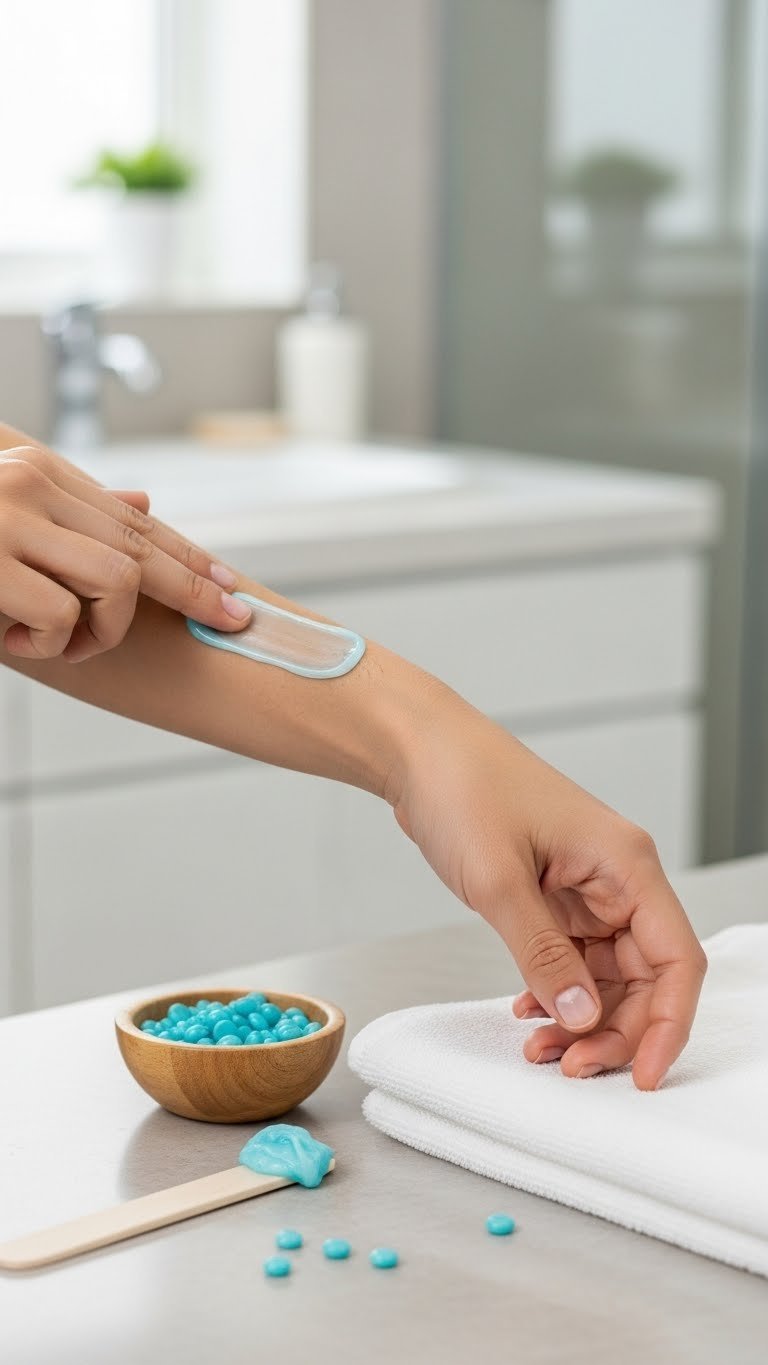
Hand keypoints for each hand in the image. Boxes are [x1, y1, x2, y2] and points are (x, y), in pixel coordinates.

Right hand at [0, 445, 249, 661]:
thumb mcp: (9, 516)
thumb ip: (68, 513)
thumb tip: (142, 502)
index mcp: (40, 474)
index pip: (133, 519)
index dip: (188, 555)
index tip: (229, 584)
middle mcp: (31, 487)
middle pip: (140, 546)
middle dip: (194, 590)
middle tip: (231, 621)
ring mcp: (10, 522)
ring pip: (116, 580)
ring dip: (104, 630)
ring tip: (68, 647)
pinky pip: (61, 617)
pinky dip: (49, 645)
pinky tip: (16, 643)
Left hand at [392, 686, 705, 1089]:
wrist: (419, 751)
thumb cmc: (463, 787)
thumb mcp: (500, 880)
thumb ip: (542, 955)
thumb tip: (583, 1018)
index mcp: (625, 864)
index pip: (677, 959)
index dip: (670, 1024)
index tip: (646, 1075)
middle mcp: (617, 878)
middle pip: (646, 977)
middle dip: (614, 1030)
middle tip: (569, 1066)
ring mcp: (586, 888)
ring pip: (607, 975)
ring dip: (580, 1018)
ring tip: (539, 1047)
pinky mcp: (554, 896)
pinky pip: (572, 960)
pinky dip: (555, 992)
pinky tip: (527, 1012)